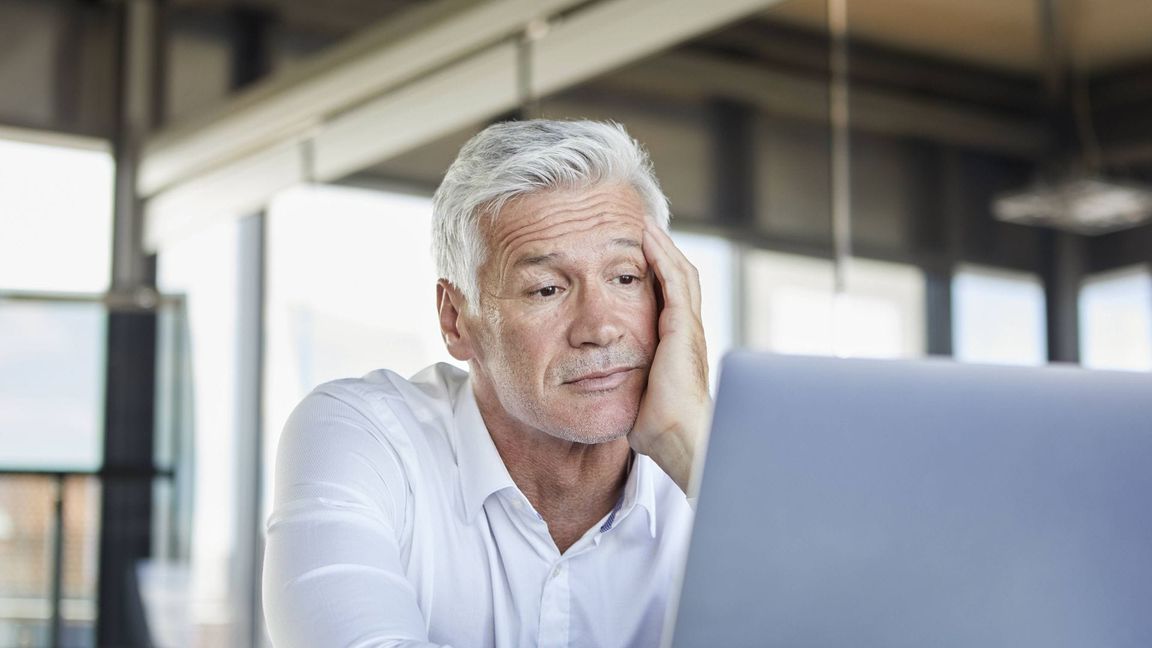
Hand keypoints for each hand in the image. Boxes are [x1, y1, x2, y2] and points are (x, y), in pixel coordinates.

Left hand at [628, 219, 712, 494]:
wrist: (678, 437)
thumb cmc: (654, 425)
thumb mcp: (632, 391)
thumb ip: (620, 377)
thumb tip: (591, 378)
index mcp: (675, 344)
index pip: (667, 298)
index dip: (654, 274)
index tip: (633, 255)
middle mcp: (685, 331)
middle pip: (677, 278)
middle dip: (660, 252)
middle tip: (641, 227)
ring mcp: (688, 327)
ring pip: (679, 272)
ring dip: (661, 245)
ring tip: (644, 223)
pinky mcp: (683, 327)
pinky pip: (675, 280)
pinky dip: (662, 255)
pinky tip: (648, 237)